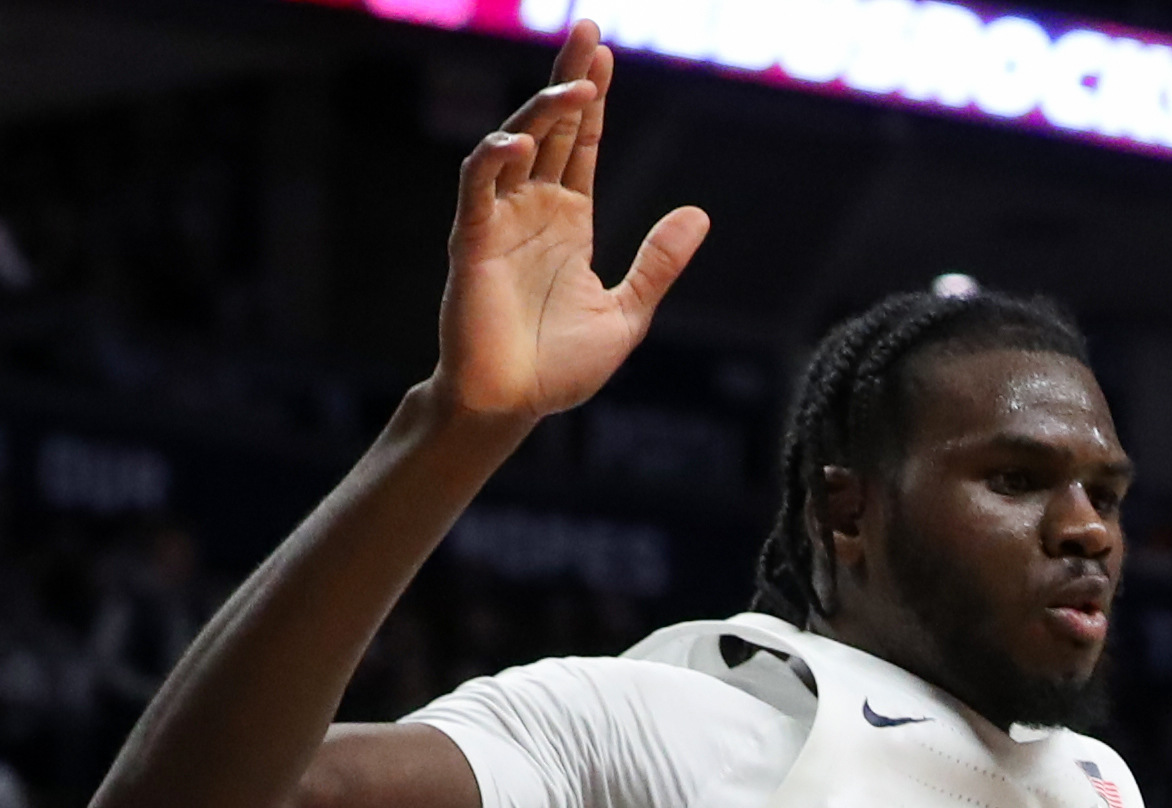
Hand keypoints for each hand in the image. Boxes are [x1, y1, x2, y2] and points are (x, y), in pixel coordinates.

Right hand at [433, 22, 709, 428]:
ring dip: (543, 110)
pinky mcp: (472, 244)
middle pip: (551, 126)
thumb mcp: (628, 312)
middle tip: (588, 27)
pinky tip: (520, 144)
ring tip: (580, 83)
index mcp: (569, 221)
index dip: (593, 98)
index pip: (582, 143)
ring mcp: (500, 221)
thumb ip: (658, 263)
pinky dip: (494, 162)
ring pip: (516, 144)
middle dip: (570, 77)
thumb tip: (698, 214)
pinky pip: (478, 189)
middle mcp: (533, 209)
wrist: (513, 406)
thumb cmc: (560, 365)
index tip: (607, 52)